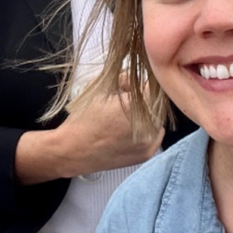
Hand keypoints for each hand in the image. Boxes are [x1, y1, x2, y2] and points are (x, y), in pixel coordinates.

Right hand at [14, 88, 163, 184]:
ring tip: (127, 116)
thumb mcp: (101, 88)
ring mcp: (150, 142)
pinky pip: (155, 135)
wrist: (74, 150)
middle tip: (129, 100)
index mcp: (138, 105)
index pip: (155, 86)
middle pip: (159, 103)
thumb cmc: (84, 117)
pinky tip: (130, 128)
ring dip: (149, 114)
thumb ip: (125, 78)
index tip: (137, 85)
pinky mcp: (147, 154)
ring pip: (158, 119)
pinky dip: (148, 129)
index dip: (146, 83)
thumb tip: (140, 77)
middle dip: (147, 98)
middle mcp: (149, 124)